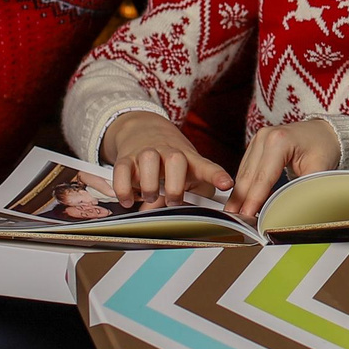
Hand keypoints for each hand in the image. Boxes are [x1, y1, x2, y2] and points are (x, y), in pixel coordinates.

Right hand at [101, 110, 232, 208]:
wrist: (144, 128)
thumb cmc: (170, 159)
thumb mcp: (188, 172)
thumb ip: (187, 197)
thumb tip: (177, 220)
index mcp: (189, 159)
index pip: (206, 166)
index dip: (217, 176)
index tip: (226, 185)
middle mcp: (169, 152)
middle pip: (175, 160)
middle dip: (175, 186)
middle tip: (173, 200)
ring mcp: (146, 152)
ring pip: (148, 160)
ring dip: (149, 185)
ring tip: (150, 196)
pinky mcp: (126, 158)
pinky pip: (121, 171)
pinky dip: (123, 189)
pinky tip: (128, 200)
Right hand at [229, 119, 342, 218]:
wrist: (325, 131)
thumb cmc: (324, 147)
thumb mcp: (319, 169)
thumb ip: (304, 189)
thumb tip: (293, 211)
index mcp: (279, 140)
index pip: (263, 177)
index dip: (254, 200)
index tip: (247, 217)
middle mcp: (264, 137)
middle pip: (248, 176)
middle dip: (240, 200)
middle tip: (236, 221)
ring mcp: (258, 139)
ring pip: (243, 173)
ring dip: (239, 195)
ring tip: (236, 215)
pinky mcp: (256, 145)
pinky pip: (246, 169)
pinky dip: (245, 186)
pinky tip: (243, 202)